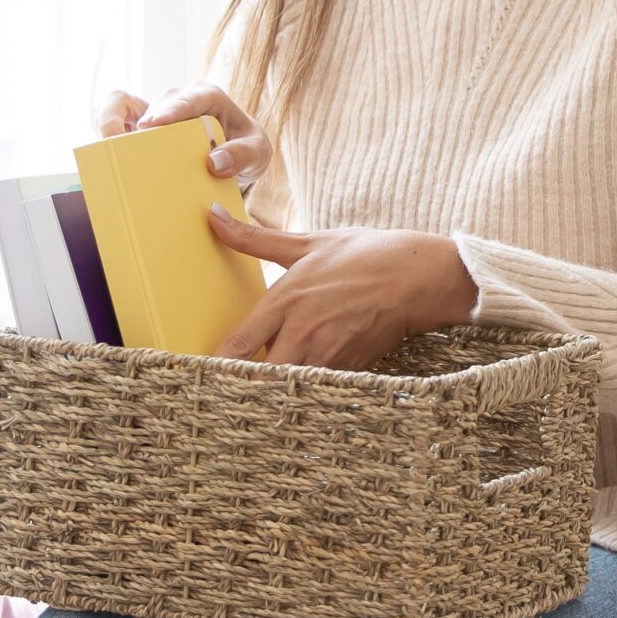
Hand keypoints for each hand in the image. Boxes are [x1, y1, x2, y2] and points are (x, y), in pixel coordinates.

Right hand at [94, 82, 269, 185]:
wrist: (235, 155)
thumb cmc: (246, 148)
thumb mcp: (259, 153)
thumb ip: (244, 155)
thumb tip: (215, 162)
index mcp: (208, 96)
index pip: (188, 99)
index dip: (168, 111)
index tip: (151, 125)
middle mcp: (177, 98)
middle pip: (153, 107)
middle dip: (141, 127)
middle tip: (128, 149)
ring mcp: (155, 108)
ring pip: (124, 105)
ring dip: (111, 122)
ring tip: (106, 146)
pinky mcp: (138, 121)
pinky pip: (113, 111)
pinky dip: (105, 123)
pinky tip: (103, 145)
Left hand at [208, 208, 479, 369]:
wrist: (418, 277)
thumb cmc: (365, 256)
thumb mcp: (308, 243)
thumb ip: (255, 239)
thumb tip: (213, 217)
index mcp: (286, 300)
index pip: (238, 344)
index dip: (215, 363)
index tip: (198, 370)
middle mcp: (303, 331)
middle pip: (259, 375)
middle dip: (242, 386)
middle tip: (223, 393)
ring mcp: (328, 353)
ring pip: (288, 387)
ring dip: (273, 390)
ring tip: (256, 399)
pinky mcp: (349, 367)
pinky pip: (317, 387)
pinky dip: (305, 390)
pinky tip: (297, 392)